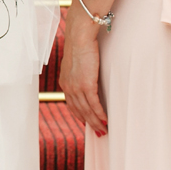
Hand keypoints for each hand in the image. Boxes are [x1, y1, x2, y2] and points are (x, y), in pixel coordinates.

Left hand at [60, 18, 107, 134]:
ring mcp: (76, 87)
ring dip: (96, 121)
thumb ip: (78, 73)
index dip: (80, 115)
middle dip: (89, 123)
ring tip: (104, 130)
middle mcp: (68, 87)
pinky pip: (94, 104)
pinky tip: (106, 120)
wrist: (80, 37)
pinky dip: (100, 114)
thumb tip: (85, 76)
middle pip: (79, 110)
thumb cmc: (80, 46)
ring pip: (87, 110)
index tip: (86, 122)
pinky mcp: (86, 84)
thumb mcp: (76, 63)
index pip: (72, 104)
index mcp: (65, 82)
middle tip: (98, 132)